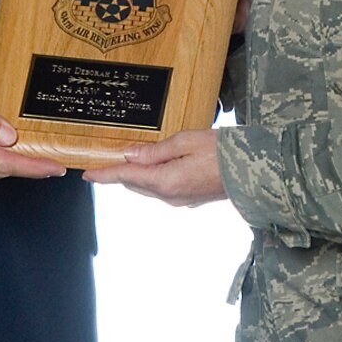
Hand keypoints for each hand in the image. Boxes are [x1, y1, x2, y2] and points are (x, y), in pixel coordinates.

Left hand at [84, 129, 226, 206]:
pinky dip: (154, 179)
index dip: (104, 174)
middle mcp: (169, 196)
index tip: (86, 173)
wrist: (255, 172)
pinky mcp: (191, 199)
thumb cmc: (222, 152)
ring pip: (149, 188)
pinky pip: (164, 189)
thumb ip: (155, 150)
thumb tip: (130, 155)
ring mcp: (181, 200)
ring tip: (129, 162)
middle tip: (105, 162)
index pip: (125, 177)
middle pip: (135, 184)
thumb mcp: (186, 141)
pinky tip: (158, 167)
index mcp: (164, 181)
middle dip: (120, 174)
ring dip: (137, 176)